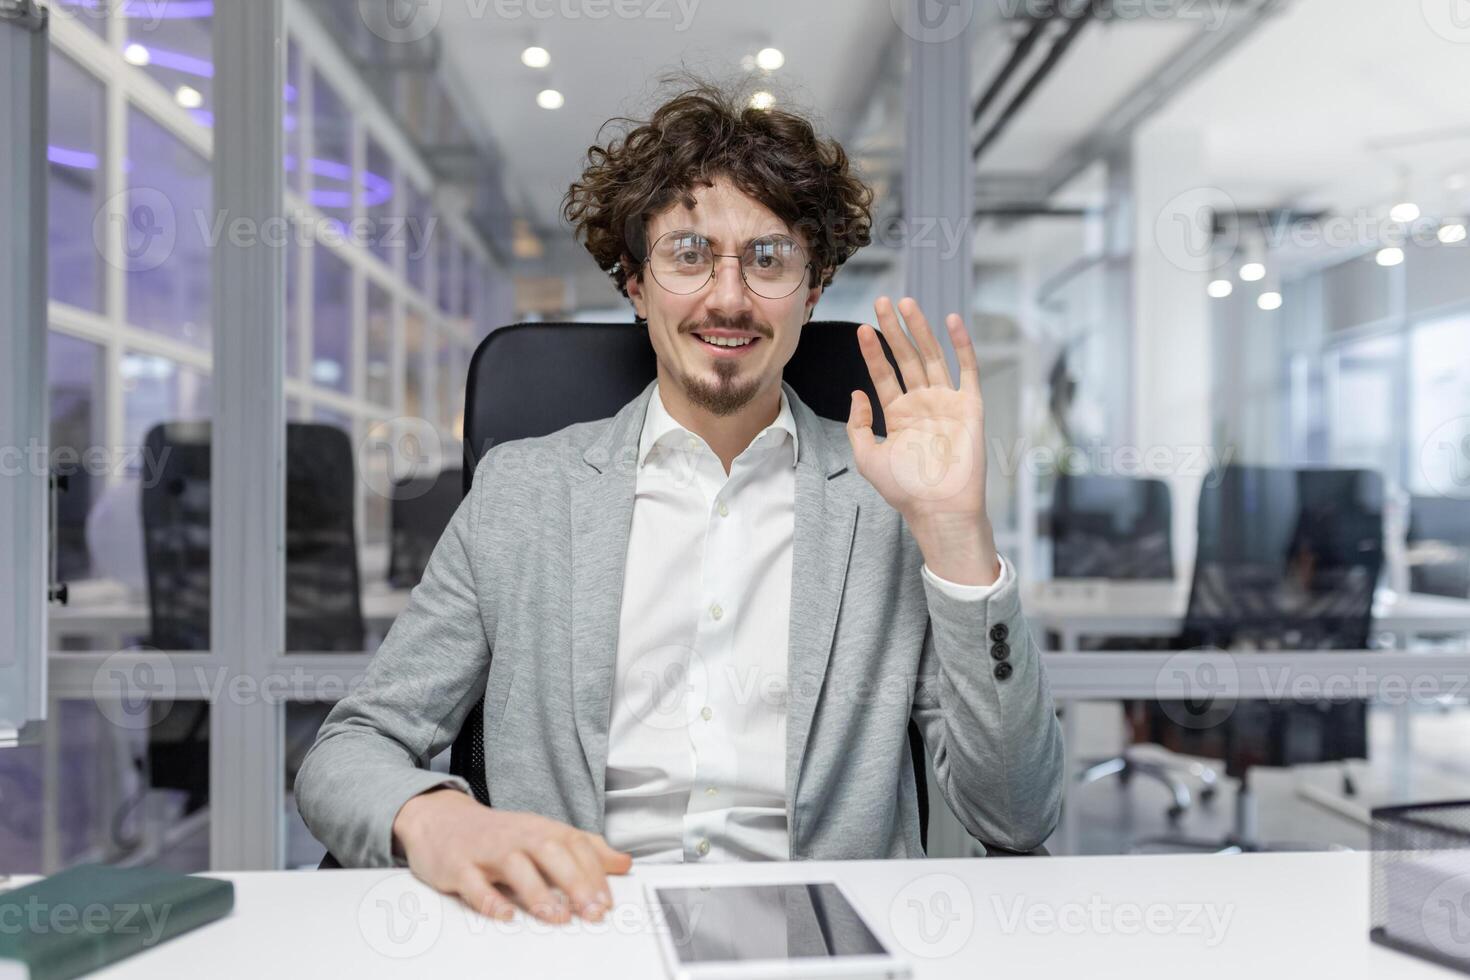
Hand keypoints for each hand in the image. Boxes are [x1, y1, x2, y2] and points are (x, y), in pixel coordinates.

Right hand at [392, 788, 632, 923]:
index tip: (607, 902)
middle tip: (592, 911)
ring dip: (538, 893)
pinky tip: (506, 915)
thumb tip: (624, 862)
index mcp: (541, 829)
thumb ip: (585, 849)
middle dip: (575, 881)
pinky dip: (490, 901)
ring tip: (558, 917)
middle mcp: (517, 836)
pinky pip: (474, 884)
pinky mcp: (459, 866)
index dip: (594, 873)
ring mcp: (487, 851)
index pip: (575, 845)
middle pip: (551, 851)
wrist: (441, 820)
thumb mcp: (544, 834)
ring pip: (516, 866)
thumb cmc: (498, 834)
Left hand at [847, 296, 986, 525]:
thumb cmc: (904, 489)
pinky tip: (951, 321)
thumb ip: (858, 425)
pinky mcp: (970, 406)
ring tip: (907, 303)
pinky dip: (962, 345)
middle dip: (894, 330)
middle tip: (882, 302)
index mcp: (899, 415)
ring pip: (932, 357)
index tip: (862, 329)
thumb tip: (856, 395)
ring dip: (920, 330)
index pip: (883, 375)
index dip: (873, 351)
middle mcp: (923, 404)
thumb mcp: (867, 457)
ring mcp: (947, 402)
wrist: (939, 508)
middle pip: (906, 358)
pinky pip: (967, 370)